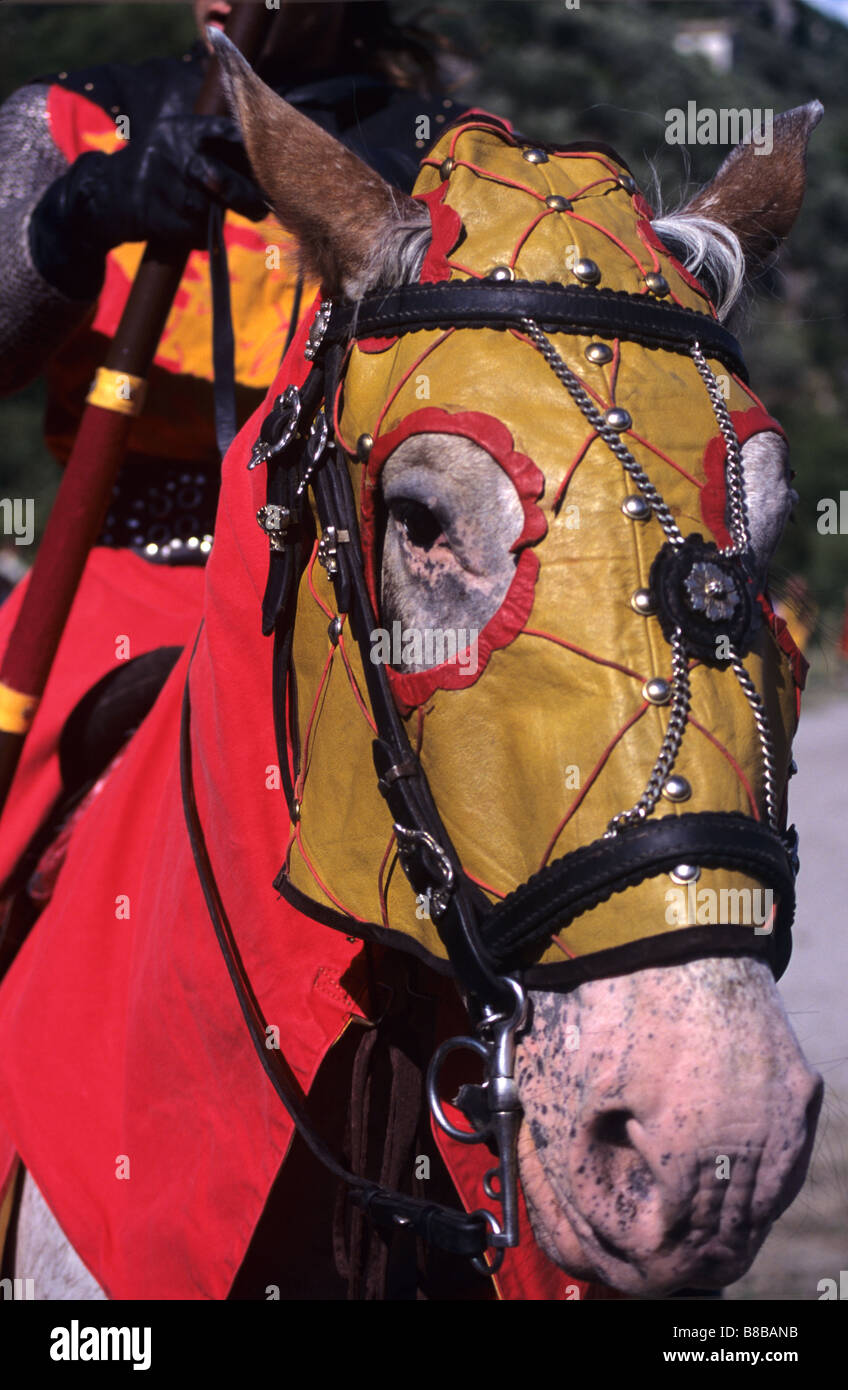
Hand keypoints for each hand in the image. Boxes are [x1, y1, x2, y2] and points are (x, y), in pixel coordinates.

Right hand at [30, 113, 267, 298]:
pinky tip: (190, 229)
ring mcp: (161, 184)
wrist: (104, 193)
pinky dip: (199, 236)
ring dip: (217, 219)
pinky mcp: (153, 214)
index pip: (227, 135)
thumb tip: (267, 165)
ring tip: (211, 215)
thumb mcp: (176, 140)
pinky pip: (193, 232)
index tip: (271, 169)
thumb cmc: (157, 169)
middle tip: (261, 209)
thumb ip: (213, 146)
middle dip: (247, 198)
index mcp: (181, 129)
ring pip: (208, 210)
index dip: (252, 154)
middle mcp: (172, 152)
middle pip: (223, 179)